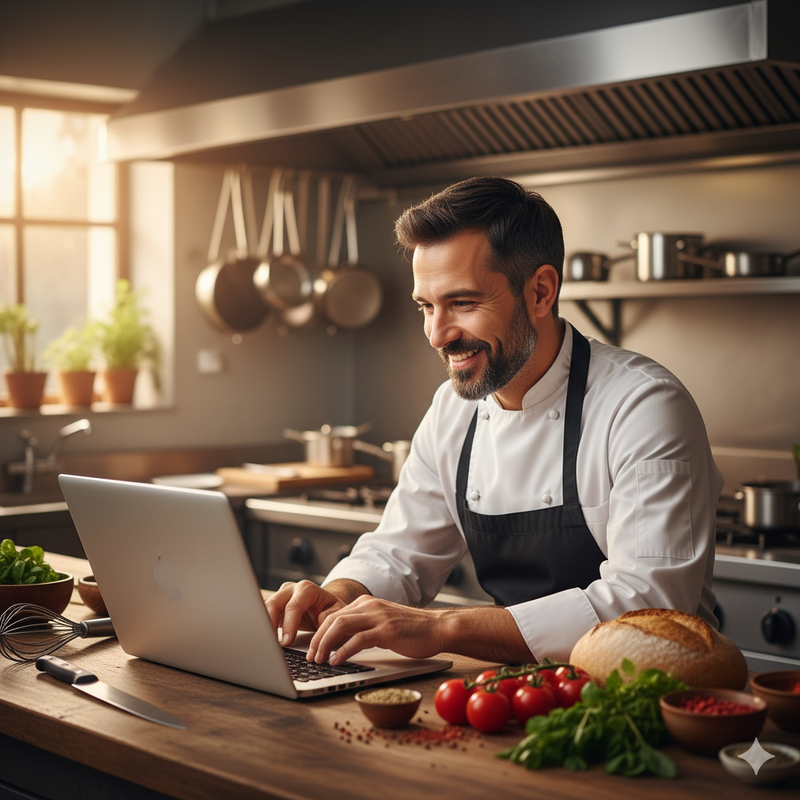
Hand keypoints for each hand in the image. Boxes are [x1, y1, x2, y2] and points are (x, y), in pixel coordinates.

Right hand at [265, 579, 366, 645]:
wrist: (325, 605)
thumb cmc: (331, 609)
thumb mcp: (337, 612)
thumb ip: (329, 617)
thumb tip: (319, 622)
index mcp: (307, 589)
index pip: (294, 606)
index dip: (290, 624)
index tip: (288, 642)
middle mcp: (291, 589)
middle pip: (274, 604)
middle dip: (271, 624)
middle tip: (272, 643)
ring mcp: (280, 596)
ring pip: (265, 608)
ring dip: (264, 626)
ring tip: (266, 643)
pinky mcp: (274, 606)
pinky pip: (264, 614)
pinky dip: (263, 626)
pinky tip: (263, 639)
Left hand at [306, 596, 444, 664]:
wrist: (438, 627)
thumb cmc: (412, 630)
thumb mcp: (382, 623)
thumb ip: (364, 627)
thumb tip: (341, 643)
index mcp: (366, 603)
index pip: (333, 615)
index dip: (319, 632)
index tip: (312, 648)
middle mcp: (369, 606)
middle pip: (332, 619)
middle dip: (317, 639)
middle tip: (310, 657)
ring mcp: (378, 617)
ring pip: (340, 626)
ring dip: (325, 644)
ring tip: (319, 660)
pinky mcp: (386, 631)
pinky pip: (358, 639)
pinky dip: (343, 651)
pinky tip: (337, 661)